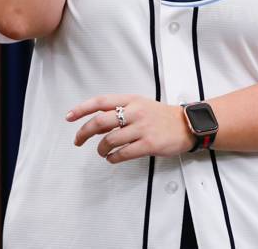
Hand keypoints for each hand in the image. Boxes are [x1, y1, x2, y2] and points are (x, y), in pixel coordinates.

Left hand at [67, 94, 194, 163]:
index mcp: (132, 100)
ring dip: (100, 149)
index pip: (101, 101)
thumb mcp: (141, 104)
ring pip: (109, 140)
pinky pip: (122, 154)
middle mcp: (136, 112)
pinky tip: (113, 158)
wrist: (188, 125)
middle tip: (78, 141)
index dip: (82, 109)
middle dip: (84, 133)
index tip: (69, 117)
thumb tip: (96, 119)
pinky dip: (112, 158)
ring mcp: (142, 128)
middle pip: (100, 122)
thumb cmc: (162, 116)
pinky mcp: (149, 144)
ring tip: (102, 152)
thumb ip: (121, 109)